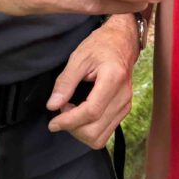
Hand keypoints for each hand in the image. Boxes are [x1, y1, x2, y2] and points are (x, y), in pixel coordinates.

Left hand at [46, 14, 138, 147]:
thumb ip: (65, 82)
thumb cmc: (100, 45)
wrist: (122, 41)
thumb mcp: (78, 58)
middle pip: (94, 130)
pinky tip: (81, 114)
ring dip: (80, 131)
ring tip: (71, 112)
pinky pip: (104, 133)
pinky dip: (88, 129)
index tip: (53, 122)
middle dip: (72, 127)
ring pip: (99, 137)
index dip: (69, 121)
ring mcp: (126, 105)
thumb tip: (52, 105)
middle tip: (62, 109)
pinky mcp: (124, 110)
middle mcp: (123, 96)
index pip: (91, 112)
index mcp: (113, 78)